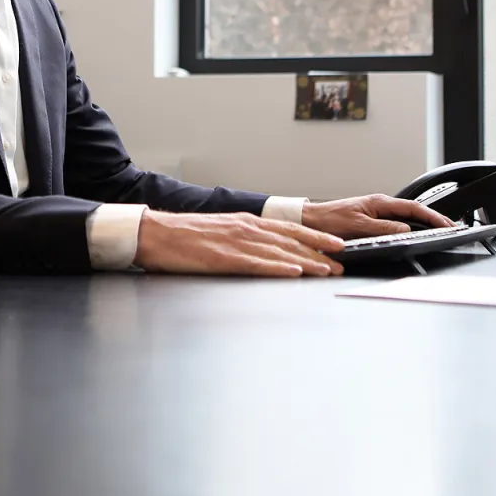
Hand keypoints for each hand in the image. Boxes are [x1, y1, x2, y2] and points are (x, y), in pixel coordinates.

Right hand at [133, 210, 344, 277]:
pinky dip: (278, 268)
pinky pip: (256, 264)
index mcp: (243, 223)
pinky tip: (294, 272)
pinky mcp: (222, 258)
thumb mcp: (218, 231)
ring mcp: (235, 242)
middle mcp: (244, 228)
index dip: (315, 238)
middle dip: (319, 252)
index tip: (336, 245)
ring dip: (306, 261)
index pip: (288, 230)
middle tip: (341, 262)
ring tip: (327, 270)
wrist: (154, 232)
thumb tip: (260, 251)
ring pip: (279, 252)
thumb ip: (240, 239)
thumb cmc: (181, 236)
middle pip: (290, 240)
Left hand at [302, 195, 454, 239]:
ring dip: (424, 221)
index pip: (412, 208)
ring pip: (407, 215)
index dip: (431, 216)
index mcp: (379, 202)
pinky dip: (411, 225)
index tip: (446, 224)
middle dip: (433, 218)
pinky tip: (417, 231)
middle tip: (450, 227)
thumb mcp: (358, 226)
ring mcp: (376, 211)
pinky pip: (397, 220)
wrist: (313, 220)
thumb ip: (382, 228)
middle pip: (413, 210)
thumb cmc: (330, 220)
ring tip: (440, 229)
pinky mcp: (372, 218)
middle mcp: (379, 204)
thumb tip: (404, 229)